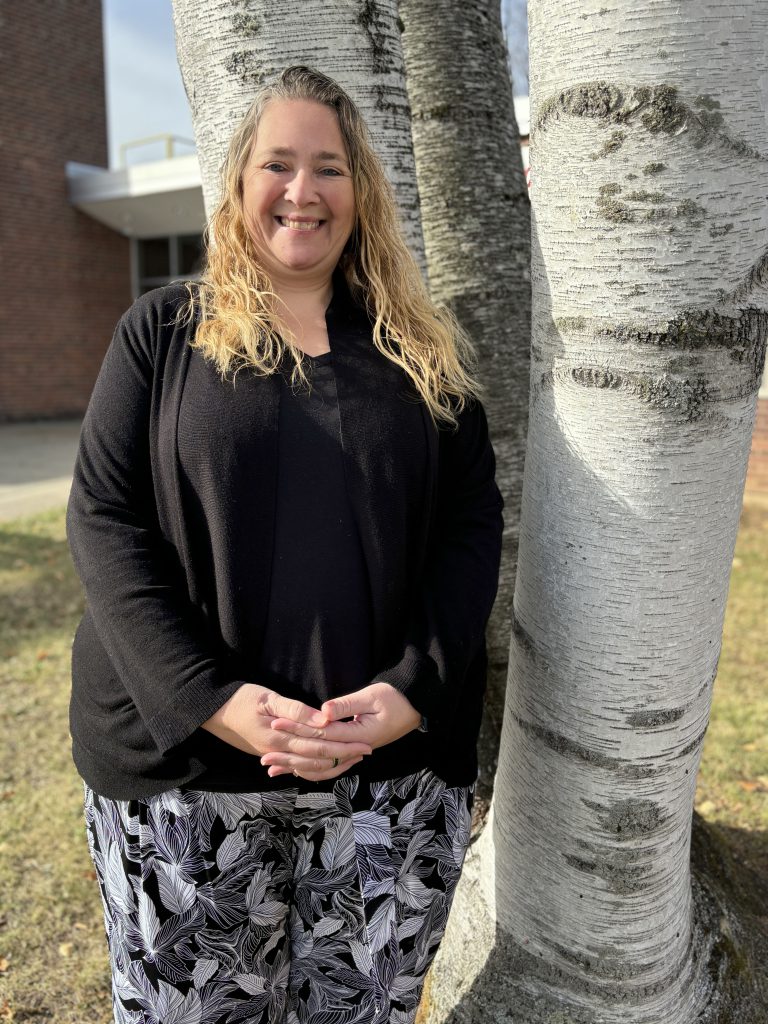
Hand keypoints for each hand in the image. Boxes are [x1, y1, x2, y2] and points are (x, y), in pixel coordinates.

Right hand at [201, 683, 371, 780]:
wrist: (215, 711)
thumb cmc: (242, 699)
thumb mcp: (268, 698)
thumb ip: (296, 710)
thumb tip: (323, 720)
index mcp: (281, 737)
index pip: (321, 744)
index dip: (345, 744)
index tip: (366, 742)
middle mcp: (279, 751)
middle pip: (319, 758)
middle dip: (345, 755)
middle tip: (367, 751)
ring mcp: (274, 755)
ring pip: (309, 767)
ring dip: (333, 764)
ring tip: (353, 759)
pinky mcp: (271, 753)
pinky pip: (297, 767)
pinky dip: (315, 768)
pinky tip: (327, 766)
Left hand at [269, 681, 421, 755]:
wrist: (415, 707)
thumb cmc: (396, 698)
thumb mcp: (372, 696)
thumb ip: (347, 705)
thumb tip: (323, 711)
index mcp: (358, 736)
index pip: (321, 733)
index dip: (297, 728)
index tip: (275, 723)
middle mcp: (355, 749)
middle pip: (317, 754)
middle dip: (290, 754)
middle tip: (264, 757)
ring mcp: (354, 753)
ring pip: (322, 765)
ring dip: (297, 766)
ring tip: (273, 769)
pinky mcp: (353, 751)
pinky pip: (330, 765)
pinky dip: (311, 768)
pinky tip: (295, 769)